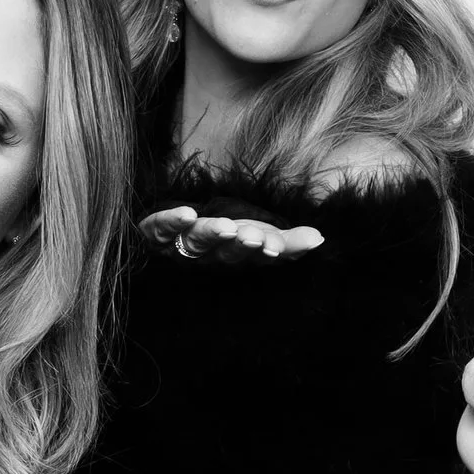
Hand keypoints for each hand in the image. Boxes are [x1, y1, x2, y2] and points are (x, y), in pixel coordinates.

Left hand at [138, 205, 324, 263]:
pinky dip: (171, 222)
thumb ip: (286, 242)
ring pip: (196, 243)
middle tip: (256, 239)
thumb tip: (318, 238)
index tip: (277, 247)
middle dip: (242, 245)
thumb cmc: (218, 240)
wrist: (164, 239)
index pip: (257, 255)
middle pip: (226, 253)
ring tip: (227, 226)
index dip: (269, 250)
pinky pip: (159, 229)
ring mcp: (180, 247)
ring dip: (212, 234)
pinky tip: (186, 214)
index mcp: (235, 259)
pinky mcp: (155, 233)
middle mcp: (208, 258)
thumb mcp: (256, 237)